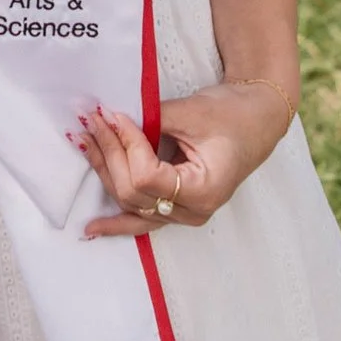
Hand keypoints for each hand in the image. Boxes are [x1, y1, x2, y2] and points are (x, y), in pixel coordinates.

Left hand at [72, 82, 292, 238]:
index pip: (147, 176)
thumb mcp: (192, 112)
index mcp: (204, 190)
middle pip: (134, 193)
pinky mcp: (174, 208)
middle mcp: (192, 211)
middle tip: (94, 120)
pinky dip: (115, 223)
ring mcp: (183, 214)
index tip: (114, 115)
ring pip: (130, 203)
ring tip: (85, 143)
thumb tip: (110, 120)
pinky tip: (91, 228)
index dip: (126, 145)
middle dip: (109, 154)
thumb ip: (150, 119)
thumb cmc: (232, 114)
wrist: (255, 120)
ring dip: (105, 172)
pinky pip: (141, 220)